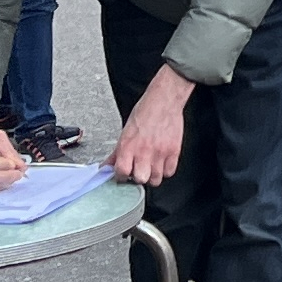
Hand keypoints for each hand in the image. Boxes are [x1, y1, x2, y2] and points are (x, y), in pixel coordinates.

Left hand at [109, 67, 195, 188]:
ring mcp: (160, 153)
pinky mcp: (173, 152)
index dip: (121, 176)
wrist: (164, 101)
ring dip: (152, 175)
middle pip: (140, 180)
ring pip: (156, 179)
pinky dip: (165, 170)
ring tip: (150, 167)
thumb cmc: (144, 112)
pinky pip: (169, 172)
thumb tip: (107, 166)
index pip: (121, 173)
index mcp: (128, 146)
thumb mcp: (125, 132)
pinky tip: (161, 163)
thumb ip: (117, 152)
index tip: (123, 174)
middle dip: (138, 177)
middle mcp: (144, 151)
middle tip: (138, 170)